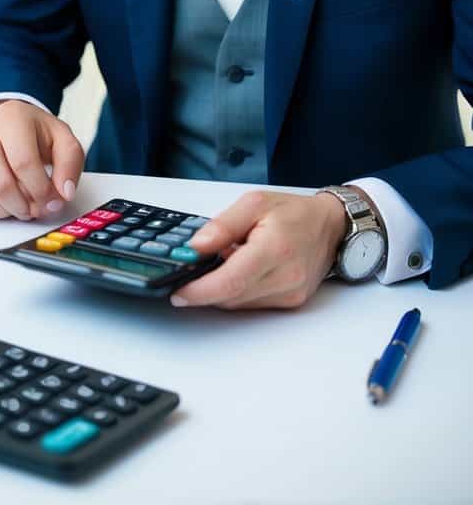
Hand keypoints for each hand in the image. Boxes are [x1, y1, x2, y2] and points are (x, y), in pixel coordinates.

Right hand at [0, 99, 84, 220]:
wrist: (4, 123)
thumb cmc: (33, 134)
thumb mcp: (61, 139)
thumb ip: (70, 164)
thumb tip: (63, 194)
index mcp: (10, 116)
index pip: (24, 163)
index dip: (41, 191)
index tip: (52, 201)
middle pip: (1, 184)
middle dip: (23, 207)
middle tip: (35, 209)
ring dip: (7, 211)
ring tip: (20, 204)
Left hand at [169, 190, 345, 309]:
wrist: (331, 227)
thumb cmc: (293, 212)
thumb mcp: (254, 203)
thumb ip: (222, 225)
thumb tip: (194, 248)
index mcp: (275, 249)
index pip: (231, 281)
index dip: (200, 291)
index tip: (177, 292)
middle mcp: (286, 278)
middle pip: (232, 296)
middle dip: (204, 290)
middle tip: (187, 274)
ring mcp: (290, 294)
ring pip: (240, 303)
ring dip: (220, 290)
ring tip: (219, 263)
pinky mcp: (291, 302)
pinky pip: (253, 303)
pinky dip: (237, 291)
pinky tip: (238, 270)